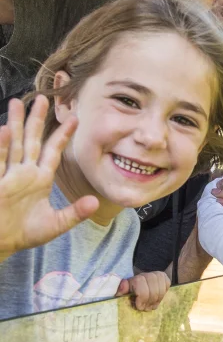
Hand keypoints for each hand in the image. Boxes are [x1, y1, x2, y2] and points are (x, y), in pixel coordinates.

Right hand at [0, 97, 97, 259]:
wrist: (2, 244)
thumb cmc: (24, 233)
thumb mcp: (55, 224)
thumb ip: (74, 213)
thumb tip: (94, 201)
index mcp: (40, 179)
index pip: (53, 151)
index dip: (63, 135)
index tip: (75, 118)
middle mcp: (24, 172)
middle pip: (31, 140)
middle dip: (36, 119)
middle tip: (43, 98)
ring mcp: (8, 175)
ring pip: (13, 144)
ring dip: (15, 124)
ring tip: (17, 103)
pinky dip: (1, 147)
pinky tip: (5, 131)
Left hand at [117, 271, 170, 311]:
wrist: (142, 282)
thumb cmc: (131, 290)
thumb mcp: (125, 291)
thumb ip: (122, 291)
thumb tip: (119, 292)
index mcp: (137, 278)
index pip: (143, 291)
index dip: (141, 300)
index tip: (138, 306)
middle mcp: (148, 275)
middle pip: (153, 293)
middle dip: (149, 303)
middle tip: (145, 308)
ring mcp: (158, 276)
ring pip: (160, 293)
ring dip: (155, 302)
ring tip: (150, 306)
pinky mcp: (165, 278)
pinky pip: (166, 290)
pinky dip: (160, 298)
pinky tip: (155, 300)